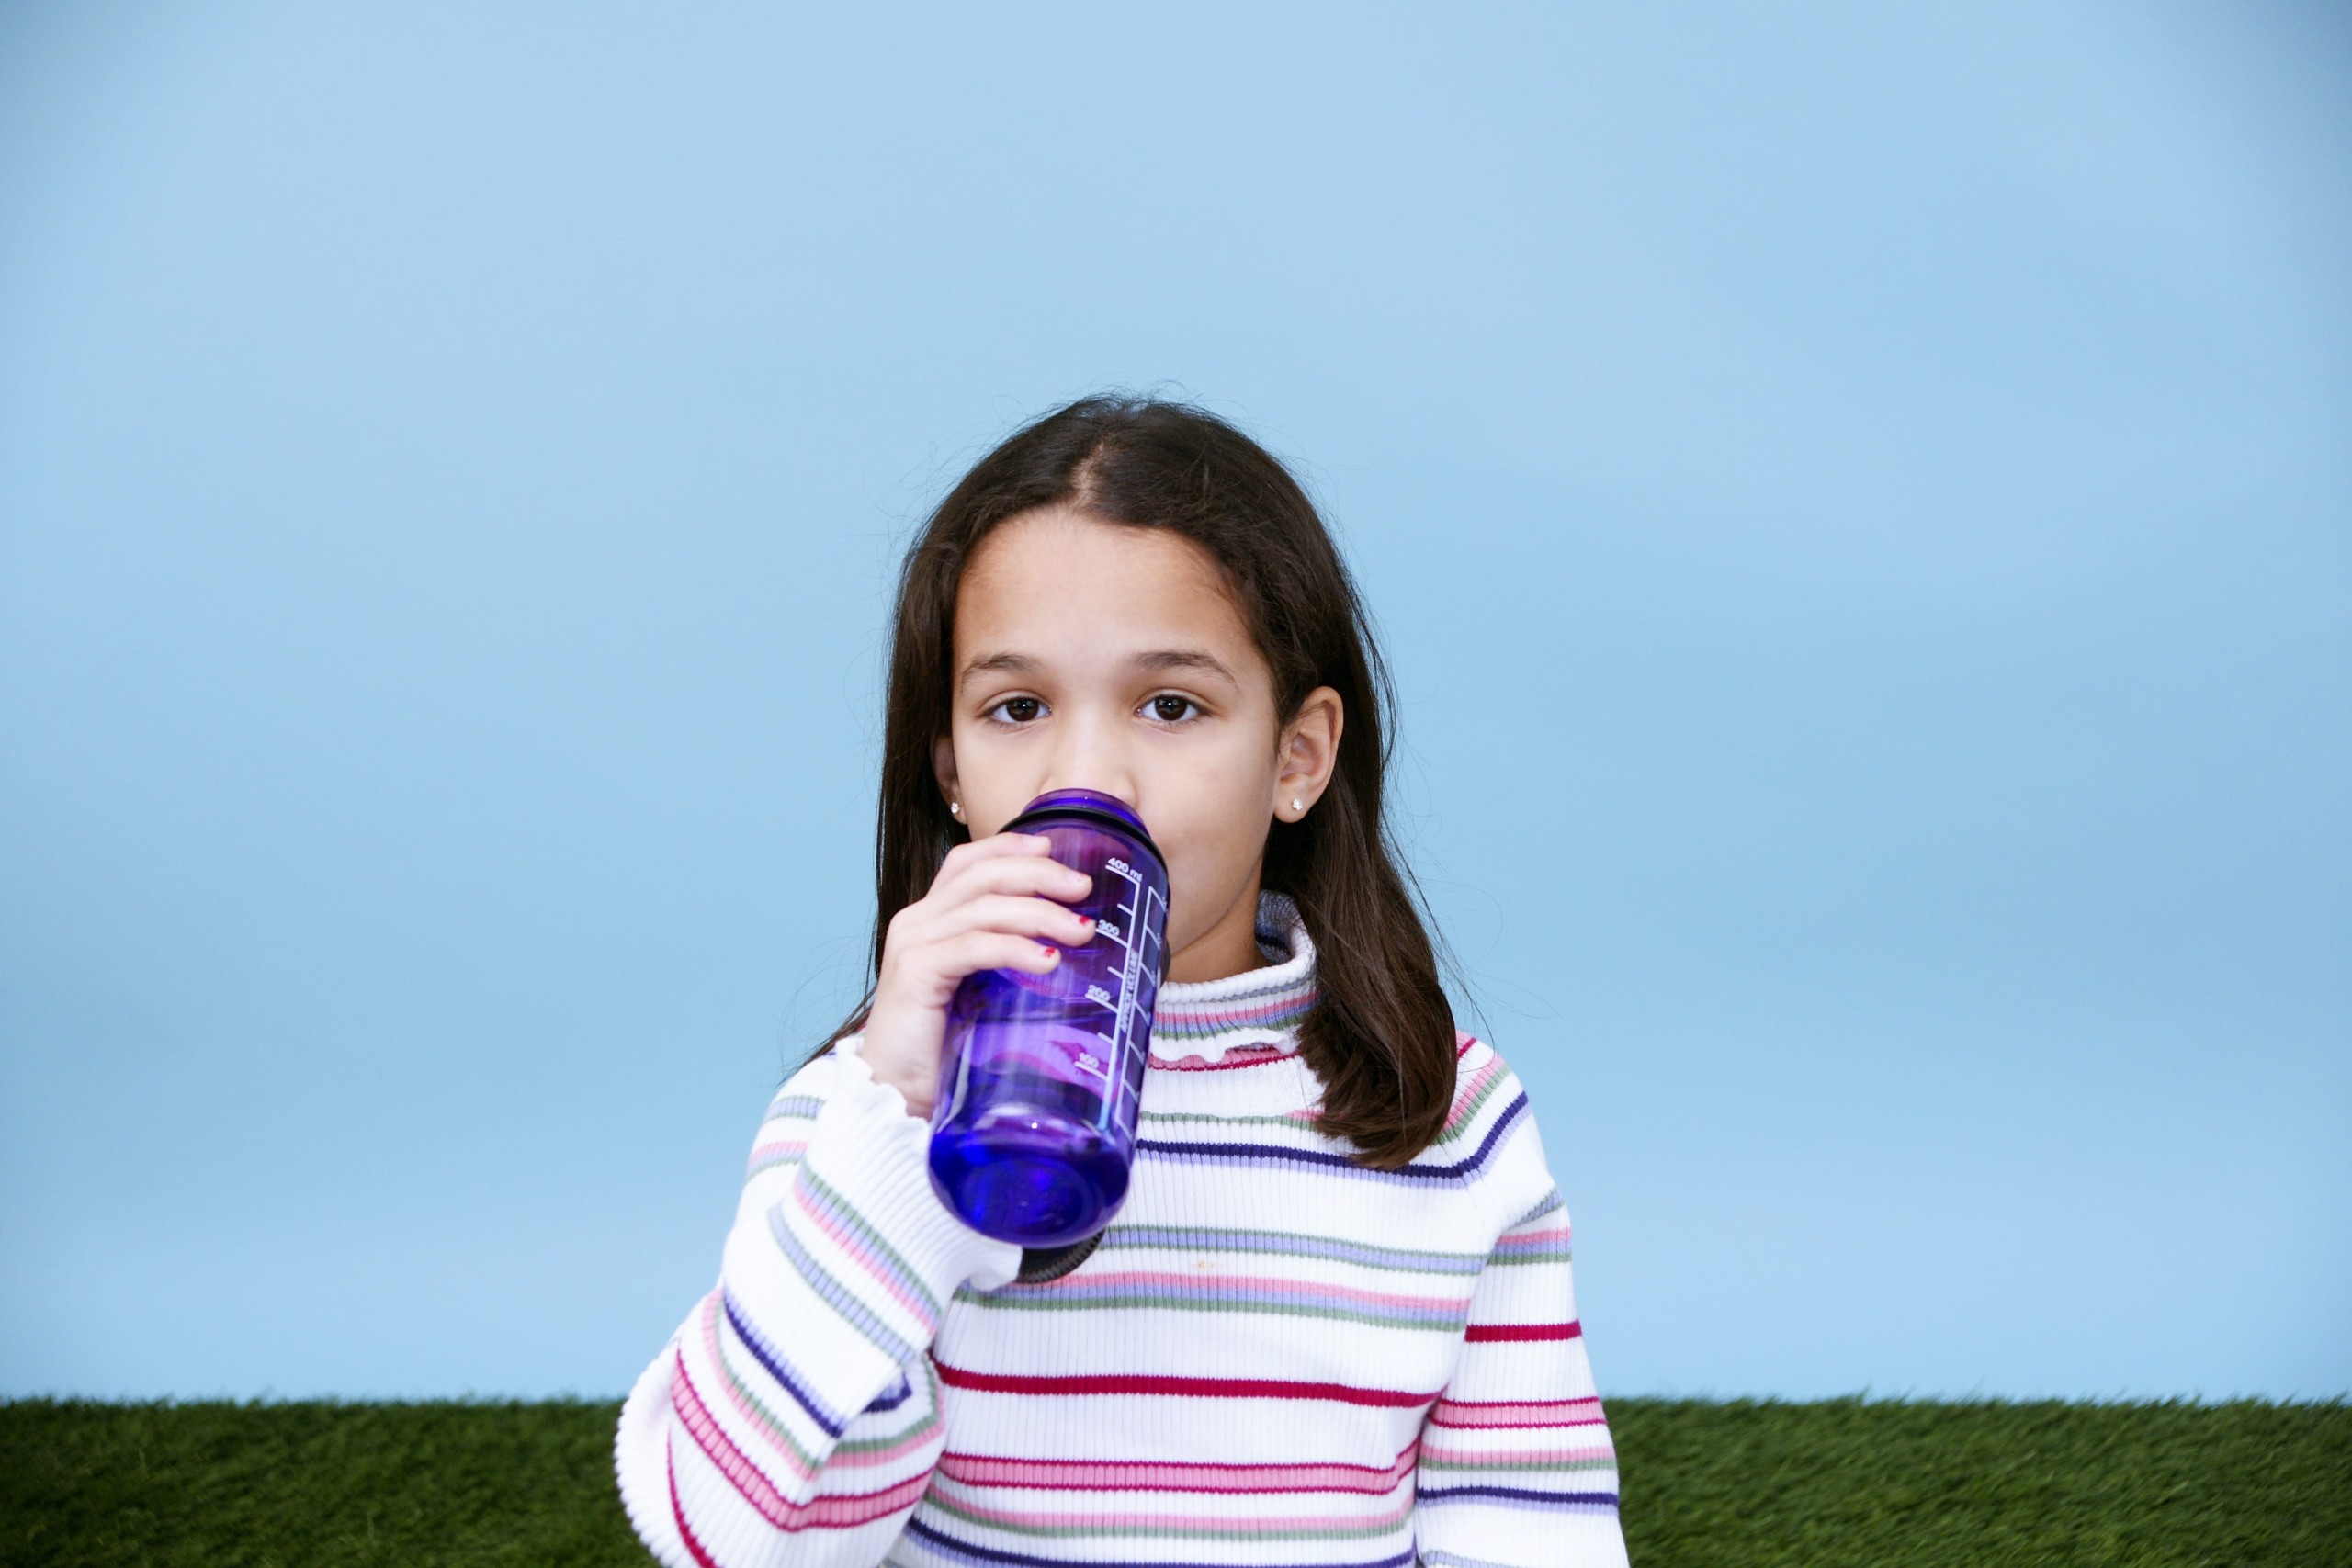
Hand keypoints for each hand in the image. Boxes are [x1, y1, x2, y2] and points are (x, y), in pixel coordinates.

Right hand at [857, 832, 1095, 1117]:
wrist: (896, 1096)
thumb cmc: (944, 1049)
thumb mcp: (982, 992)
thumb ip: (1006, 961)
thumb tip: (1067, 943)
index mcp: (930, 921)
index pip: (967, 863)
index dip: (1009, 847)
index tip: (1052, 848)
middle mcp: (916, 923)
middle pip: (982, 875)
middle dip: (1038, 874)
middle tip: (1082, 888)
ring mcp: (913, 944)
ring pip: (985, 906)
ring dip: (1040, 913)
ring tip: (1080, 930)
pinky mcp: (916, 973)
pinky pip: (975, 946)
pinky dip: (1016, 948)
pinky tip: (1049, 961)